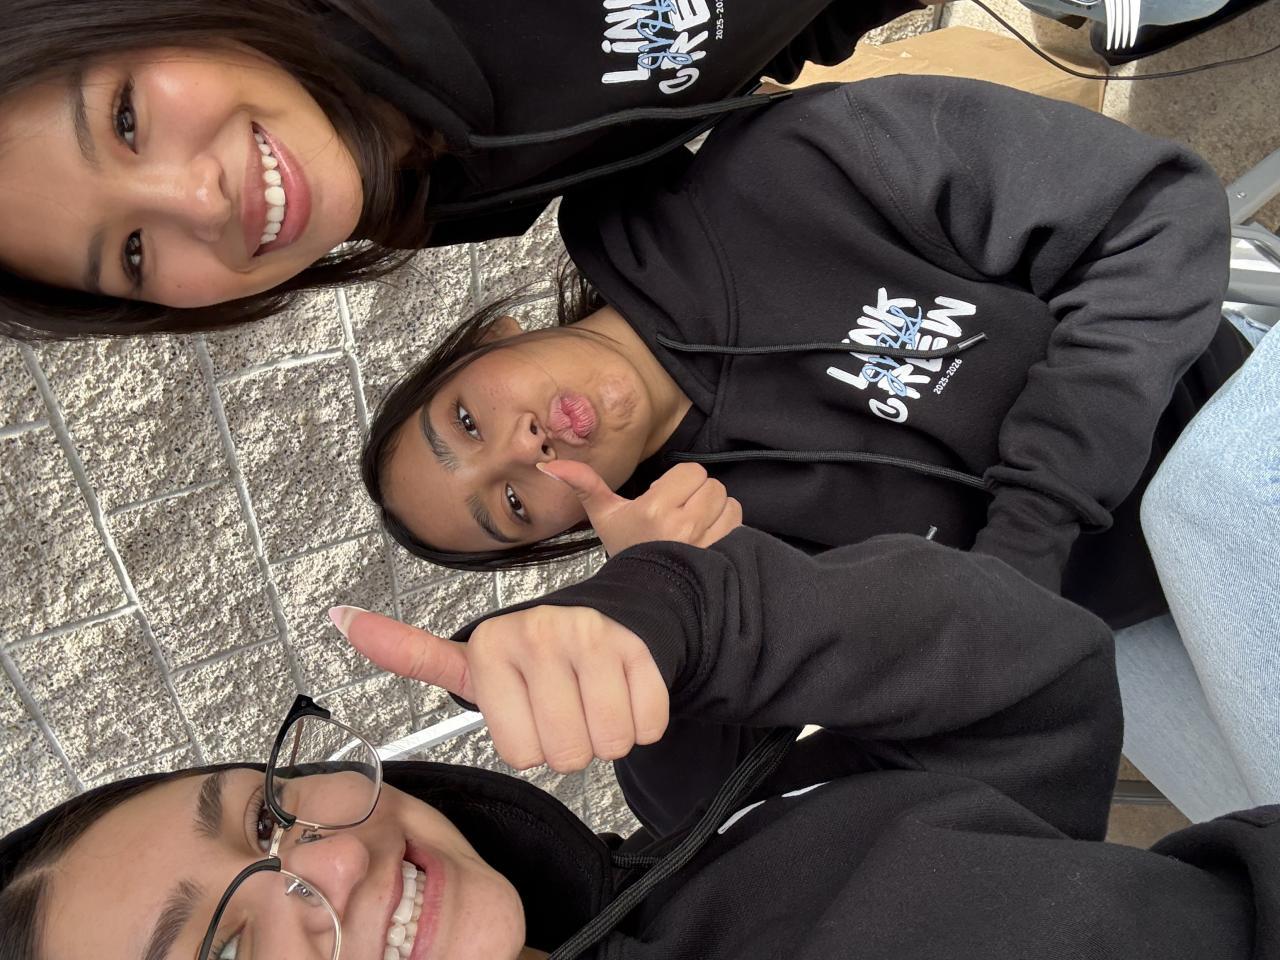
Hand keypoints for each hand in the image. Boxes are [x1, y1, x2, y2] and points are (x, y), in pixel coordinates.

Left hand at [334, 605, 669, 772]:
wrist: (617, 616)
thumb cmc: (539, 656)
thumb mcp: (474, 659)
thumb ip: (411, 651)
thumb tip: (338, 617)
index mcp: (491, 645)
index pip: (519, 751)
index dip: (530, 741)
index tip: (530, 707)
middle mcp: (538, 633)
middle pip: (563, 754)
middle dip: (571, 742)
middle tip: (567, 704)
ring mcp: (591, 637)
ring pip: (606, 744)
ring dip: (607, 734)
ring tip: (595, 696)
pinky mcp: (639, 646)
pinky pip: (646, 725)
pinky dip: (644, 721)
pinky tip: (626, 689)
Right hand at [540, 460, 741, 555]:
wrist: (642, 593)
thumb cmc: (626, 550)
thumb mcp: (603, 516)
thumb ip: (583, 484)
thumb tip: (547, 465)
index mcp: (655, 509)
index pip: (692, 471)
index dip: (680, 482)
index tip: (664, 499)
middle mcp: (684, 523)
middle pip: (712, 484)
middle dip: (697, 494)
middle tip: (679, 512)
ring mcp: (707, 540)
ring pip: (727, 501)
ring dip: (714, 509)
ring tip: (693, 525)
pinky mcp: (723, 554)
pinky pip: (737, 522)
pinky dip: (726, 526)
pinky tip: (706, 538)